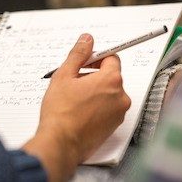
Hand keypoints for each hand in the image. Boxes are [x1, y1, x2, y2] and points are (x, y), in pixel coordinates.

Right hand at [23, 33, 130, 180]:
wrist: (61, 142)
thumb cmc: (61, 112)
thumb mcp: (64, 75)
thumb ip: (78, 54)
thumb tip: (87, 39)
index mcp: (111, 80)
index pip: (112, 58)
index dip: (96, 57)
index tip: (84, 62)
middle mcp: (121, 96)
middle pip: (111, 76)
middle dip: (94, 75)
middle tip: (74, 81)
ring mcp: (119, 113)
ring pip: (109, 93)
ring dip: (95, 91)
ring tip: (75, 98)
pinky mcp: (114, 126)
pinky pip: (109, 108)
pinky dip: (97, 105)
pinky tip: (80, 111)